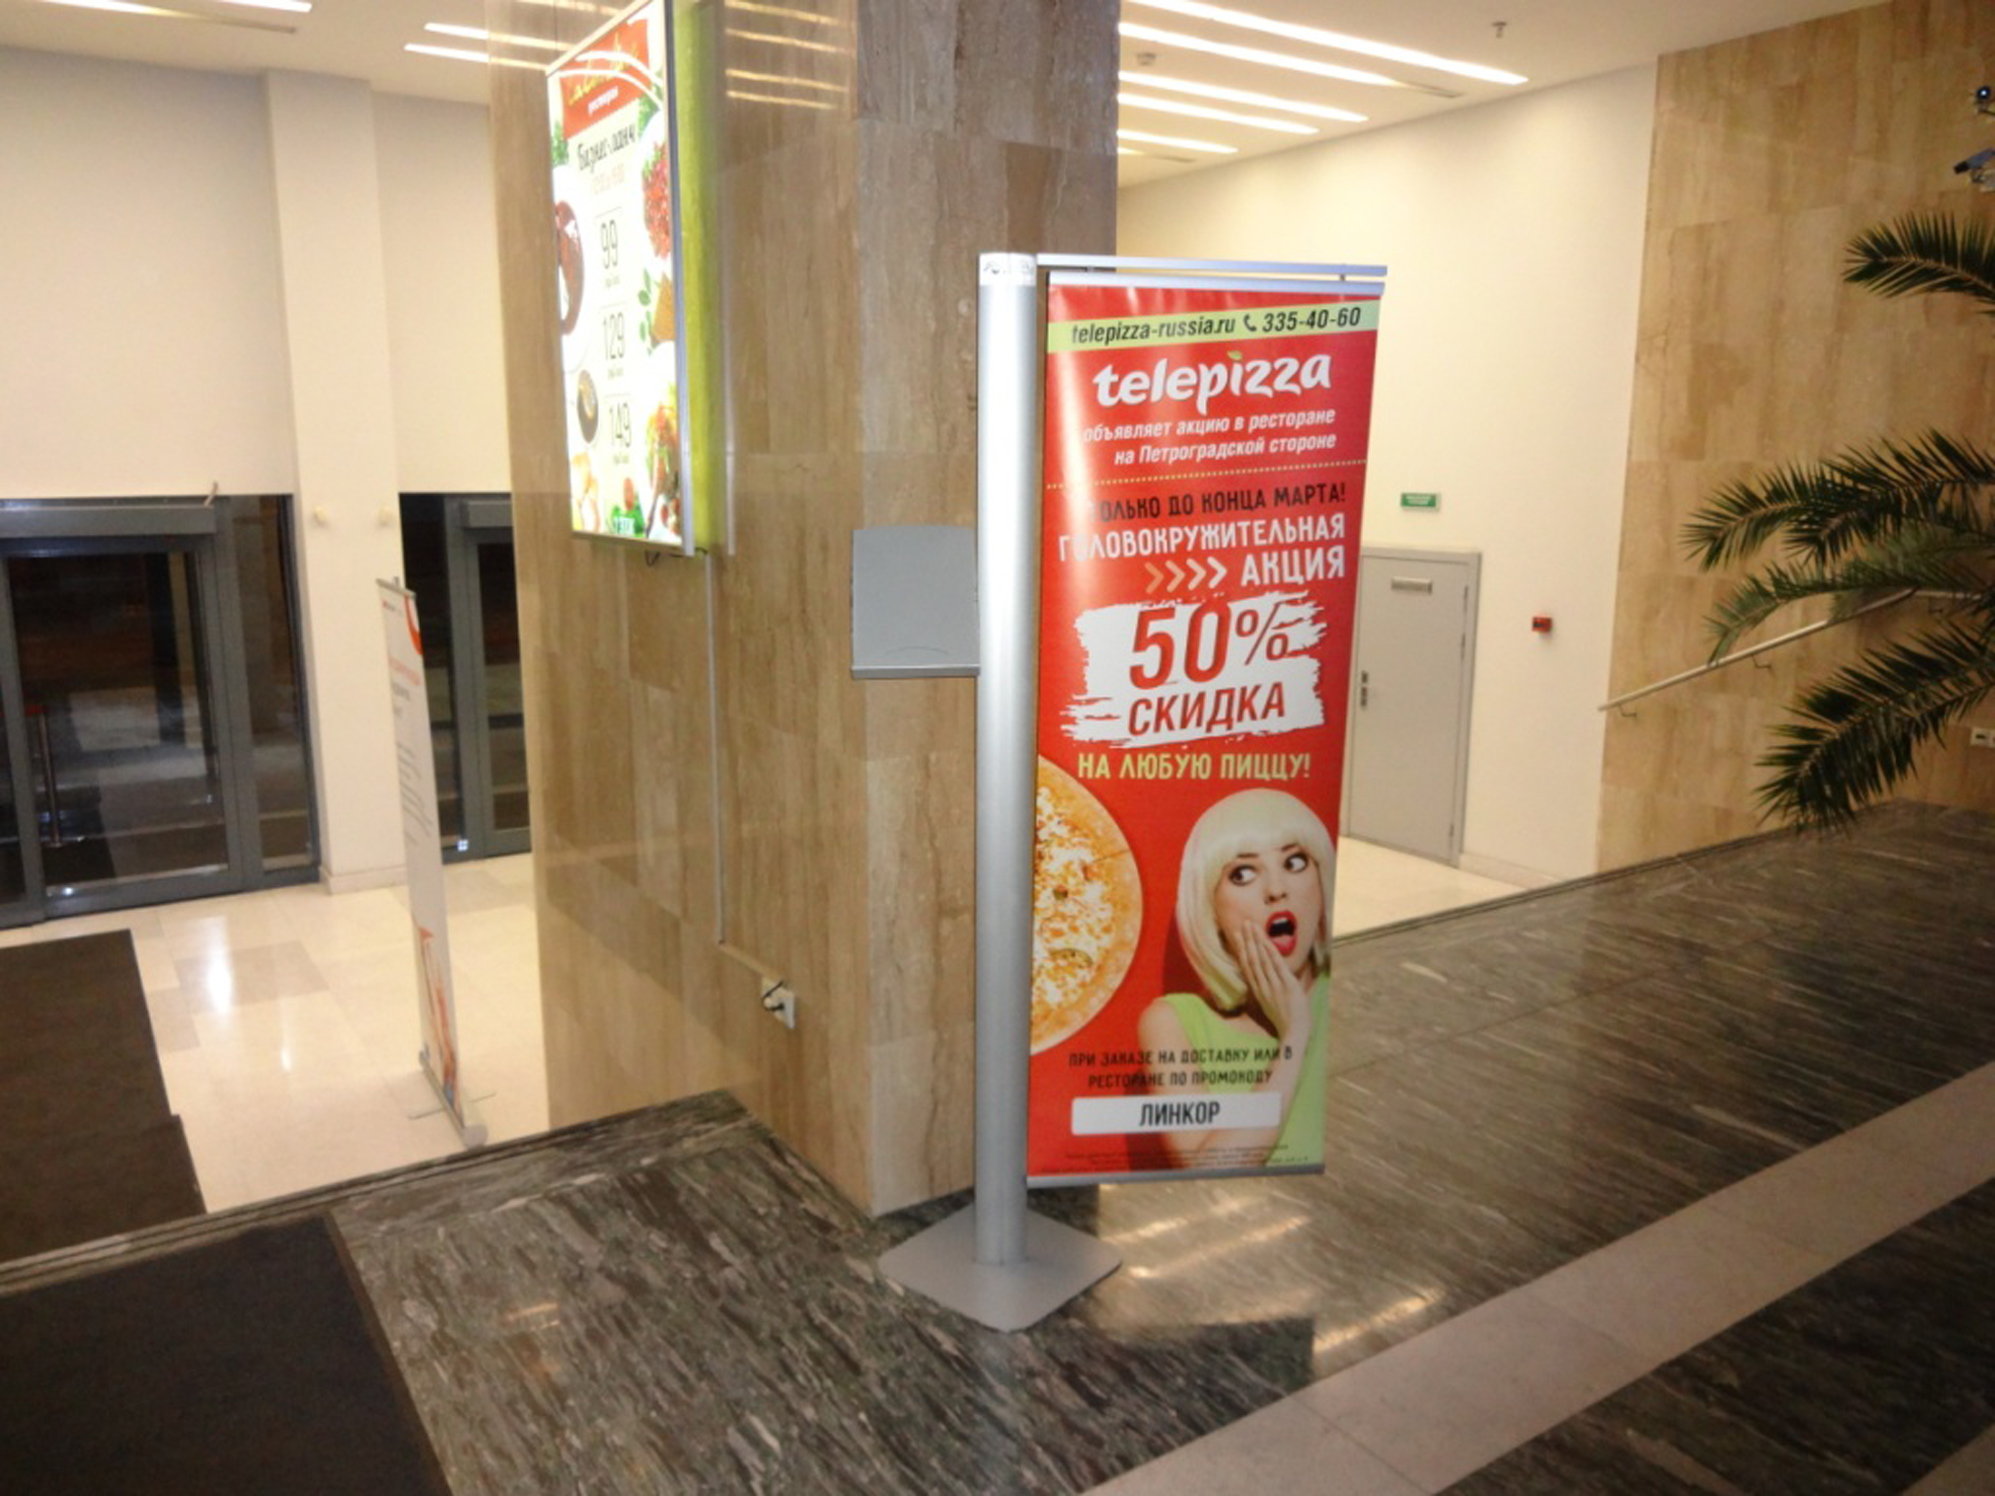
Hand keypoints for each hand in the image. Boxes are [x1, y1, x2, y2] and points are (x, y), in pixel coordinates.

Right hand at [1227, 917, 1310, 1046]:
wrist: (1294, 1034)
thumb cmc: (1285, 1021)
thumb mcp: (1270, 1005)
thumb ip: (1267, 990)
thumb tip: (1266, 979)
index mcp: (1258, 991)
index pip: (1247, 966)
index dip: (1242, 949)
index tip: (1238, 936)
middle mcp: (1263, 986)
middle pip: (1252, 959)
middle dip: (1248, 940)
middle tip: (1244, 923)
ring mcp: (1274, 986)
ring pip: (1262, 960)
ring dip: (1257, 941)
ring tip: (1252, 926)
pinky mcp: (1286, 986)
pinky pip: (1277, 966)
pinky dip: (1270, 953)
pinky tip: (1266, 942)